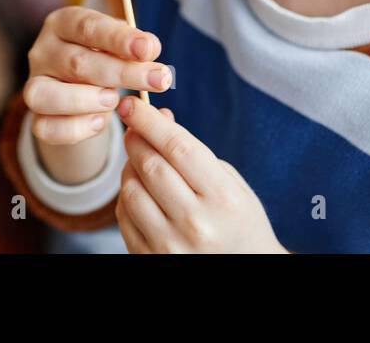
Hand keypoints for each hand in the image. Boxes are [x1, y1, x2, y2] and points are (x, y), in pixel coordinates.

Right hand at [24, 7, 171, 146]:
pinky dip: (75, 128)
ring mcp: (33, 85)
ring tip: (117, 101)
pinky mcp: (35, 118)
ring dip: (88, 99)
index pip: (88, 27)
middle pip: (77, 63)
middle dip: (123, 73)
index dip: (119, 38)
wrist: (83, 92)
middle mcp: (42, 52)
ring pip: (47, 96)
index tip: (149, 49)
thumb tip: (149, 49)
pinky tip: (99, 122)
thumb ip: (133, 46)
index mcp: (62, 23)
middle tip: (159, 80)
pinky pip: (47, 128)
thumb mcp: (119, 46)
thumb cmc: (106, 59)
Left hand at [115, 96, 285, 253]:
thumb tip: (157, 117)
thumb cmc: (239, 220)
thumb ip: (193, 152)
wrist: (246, 268)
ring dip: (129, 167)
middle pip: (151, 166)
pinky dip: (126, 195)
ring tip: (140, 160)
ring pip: (131, 190)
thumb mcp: (230, 183)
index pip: (177, 147)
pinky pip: (124, 217)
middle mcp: (196, 223)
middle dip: (136, 137)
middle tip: (132, 124)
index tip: (131, 102)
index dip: (149, 121)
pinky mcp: (150, 258)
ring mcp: (171, 245)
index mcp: (222, 198)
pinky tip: (140, 189)